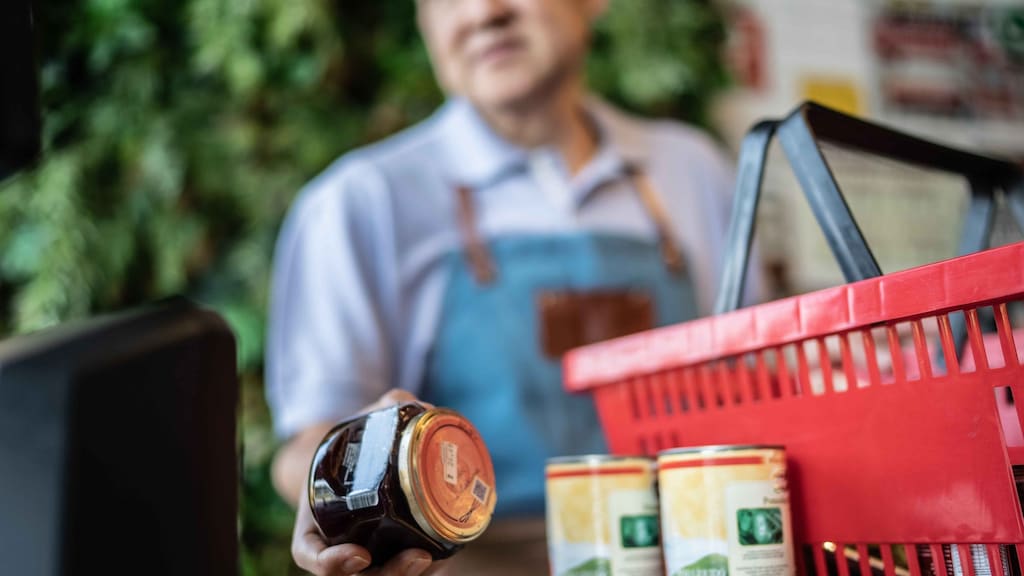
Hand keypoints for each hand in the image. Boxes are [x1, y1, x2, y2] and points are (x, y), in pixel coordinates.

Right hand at [290, 389, 443, 574]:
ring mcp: (370, 552)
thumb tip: (408, 402)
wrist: (364, 461)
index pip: (311, 555)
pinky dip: (431, 566)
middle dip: (391, 574)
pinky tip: (450, 552)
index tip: (359, 555)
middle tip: (417, 557)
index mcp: (316, 520)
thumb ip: (383, 410)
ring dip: (411, 575)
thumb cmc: (357, 447)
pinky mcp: (398, 551)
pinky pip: (413, 570)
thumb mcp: (358, 427)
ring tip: (434, 558)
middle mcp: (340, 544)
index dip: (330, 564)